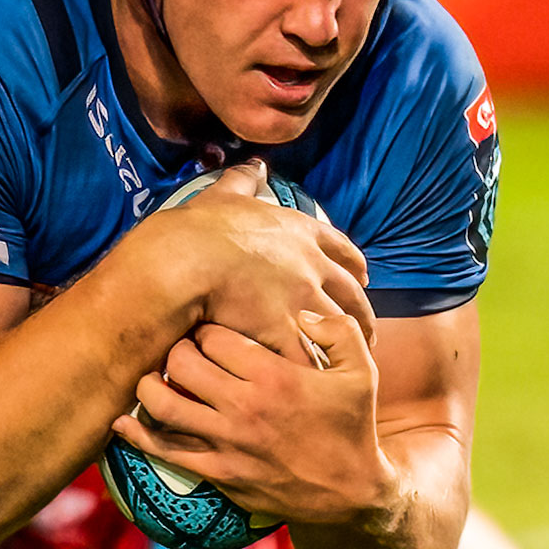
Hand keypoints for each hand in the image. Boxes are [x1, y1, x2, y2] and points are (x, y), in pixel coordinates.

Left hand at [112, 310, 395, 525]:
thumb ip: (336, 330)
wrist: (351, 493)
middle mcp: (246, 407)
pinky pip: (164, 450)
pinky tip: (123, 420)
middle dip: (174, 348)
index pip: (214, 336)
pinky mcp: (218, 472)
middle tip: (180, 348)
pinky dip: (137, 433)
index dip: (205, 326)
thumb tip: (300, 308)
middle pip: (181, 362)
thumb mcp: (361, 372)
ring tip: (153, 376)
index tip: (208, 328)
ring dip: (148, 385)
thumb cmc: (352, 425)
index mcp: (275, 376)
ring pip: (163, 403)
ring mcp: (228, 442)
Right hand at [140, 160, 374, 358]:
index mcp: (299, 230)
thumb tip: (254, 164)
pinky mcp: (284, 330)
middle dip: (361, 314)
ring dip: (347, 347)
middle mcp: (310, 264)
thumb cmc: (198, 228)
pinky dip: (316, 371)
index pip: (342, 247)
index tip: (362, 278)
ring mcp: (301, 298)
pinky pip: (309, 355)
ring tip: (347, 365)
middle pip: (351, 293)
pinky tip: (317, 384)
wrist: (182, 260)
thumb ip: (243, 180)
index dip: (355, 265)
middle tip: (366, 332)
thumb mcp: (224, 195)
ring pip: (338, 327)